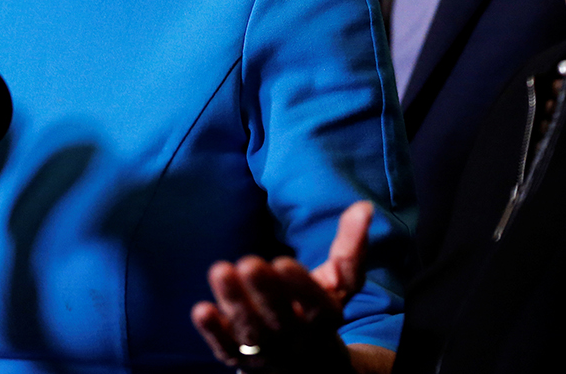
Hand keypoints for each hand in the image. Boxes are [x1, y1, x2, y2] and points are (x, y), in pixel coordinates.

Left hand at [190, 201, 373, 373]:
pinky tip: (202, 310)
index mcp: (323, 317)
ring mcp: (266, 350)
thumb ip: (350, 249)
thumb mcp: (340, 284)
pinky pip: (226, 348)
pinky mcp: (239, 357)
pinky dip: (213, 332)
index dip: (300, 286)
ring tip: (220, 271)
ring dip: (234, 303)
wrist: (306, 365)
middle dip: (264, 291)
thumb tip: (363, 207)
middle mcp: (295, 337)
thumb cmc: (319, 311)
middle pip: (279, 318)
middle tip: (249, 262)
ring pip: (250, 332)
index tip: (283, 261)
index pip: (316, 305)